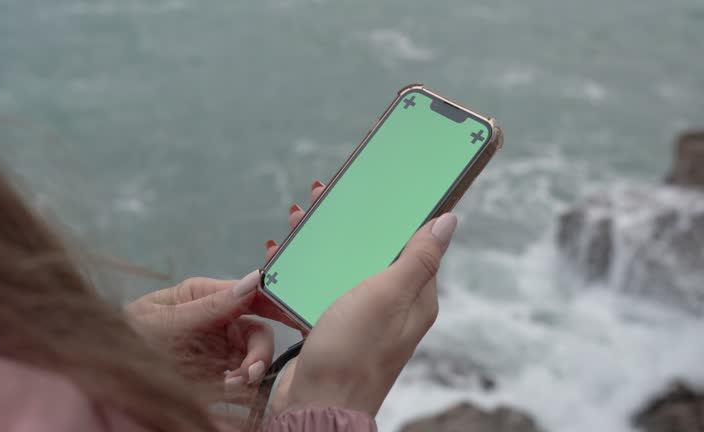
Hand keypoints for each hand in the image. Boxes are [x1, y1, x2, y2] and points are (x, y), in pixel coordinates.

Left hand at [125, 180, 326, 386]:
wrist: (103, 374)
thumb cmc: (127, 336)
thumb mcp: (166, 320)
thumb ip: (211, 305)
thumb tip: (254, 280)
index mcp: (204, 295)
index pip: (250, 293)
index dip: (277, 301)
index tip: (296, 315)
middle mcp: (216, 319)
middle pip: (258, 330)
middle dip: (260, 351)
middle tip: (249, 371)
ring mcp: (216, 348)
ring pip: (253, 356)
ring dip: (250, 370)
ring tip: (233, 383)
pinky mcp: (214, 374)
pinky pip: (240, 378)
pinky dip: (241, 385)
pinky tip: (228, 389)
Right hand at [272, 212, 457, 415]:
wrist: (314, 404)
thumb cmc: (353, 354)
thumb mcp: (388, 296)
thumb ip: (418, 258)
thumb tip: (450, 220)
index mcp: (414, 296)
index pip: (412, 242)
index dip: (394, 213)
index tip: (374, 188)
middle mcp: (391, 304)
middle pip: (372, 249)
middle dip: (348, 222)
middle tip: (320, 197)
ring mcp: (361, 315)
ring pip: (342, 265)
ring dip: (320, 241)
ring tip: (296, 220)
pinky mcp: (332, 324)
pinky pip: (320, 286)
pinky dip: (304, 269)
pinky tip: (283, 258)